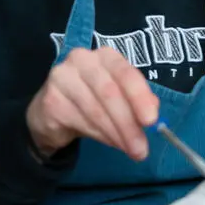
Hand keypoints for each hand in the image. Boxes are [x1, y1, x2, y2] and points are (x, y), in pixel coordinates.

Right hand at [26, 47, 159, 160]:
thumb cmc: (92, 99)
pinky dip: (99, 135)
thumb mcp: (119, 96)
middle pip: (111, 93)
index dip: (140, 97)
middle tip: (141, 149)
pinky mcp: (51, 100)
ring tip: (128, 149)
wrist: (51, 112)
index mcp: (106, 56)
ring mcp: (63, 77)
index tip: (152, 121)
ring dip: (116, 134)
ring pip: (96, 110)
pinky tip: (108, 142)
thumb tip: (153, 112)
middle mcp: (83, 60)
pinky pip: (80, 121)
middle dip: (128, 124)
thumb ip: (137, 101)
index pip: (127, 73)